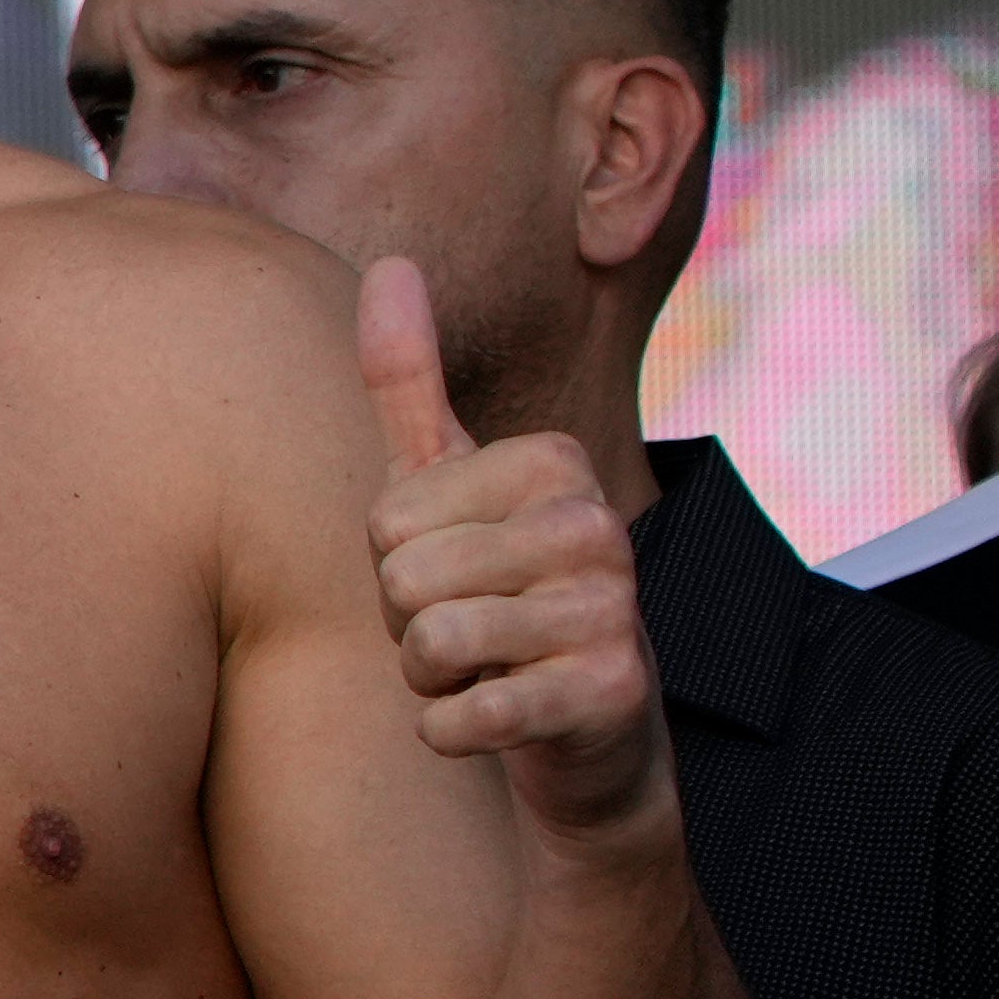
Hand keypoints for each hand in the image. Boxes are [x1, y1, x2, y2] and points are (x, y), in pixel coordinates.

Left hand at [357, 261, 667, 848]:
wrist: (582, 735)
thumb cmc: (491, 598)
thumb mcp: (446, 487)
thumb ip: (409, 382)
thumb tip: (389, 262)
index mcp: (552, 464)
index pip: (385, 520)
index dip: (395, 565)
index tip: (456, 575)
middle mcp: (596, 525)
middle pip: (402, 580)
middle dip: (408, 624)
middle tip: (470, 631)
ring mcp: (613, 609)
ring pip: (429, 645)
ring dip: (431, 679)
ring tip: (486, 670)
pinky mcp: (610, 695)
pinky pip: (464, 717)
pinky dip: (452, 733)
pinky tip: (497, 721)